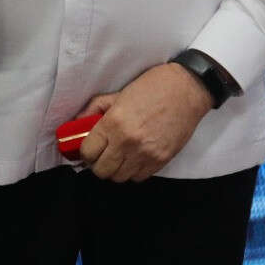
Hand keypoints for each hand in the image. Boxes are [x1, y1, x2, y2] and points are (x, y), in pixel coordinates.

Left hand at [76, 63, 212, 181]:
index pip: (88, 152)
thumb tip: (77, 124)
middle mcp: (128, 142)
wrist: (187, 90)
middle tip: (103, 154)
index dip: (85, 152)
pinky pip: (139, 177)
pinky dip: (134, 171)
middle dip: (98, 163)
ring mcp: (146, 154)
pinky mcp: (161, 160)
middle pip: (101, 171)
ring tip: (120, 156)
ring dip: (116, 169)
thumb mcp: (118, 93)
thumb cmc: (152, 87)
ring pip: (119, 177)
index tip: (89, 148)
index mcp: (114, 123)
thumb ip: (94, 109)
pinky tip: (135, 157)